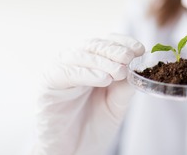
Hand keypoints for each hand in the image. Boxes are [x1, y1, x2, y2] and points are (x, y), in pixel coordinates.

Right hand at [33, 34, 144, 154]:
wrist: (75, 151)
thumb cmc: (94, 125)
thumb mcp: (116, 103)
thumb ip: (125, 85)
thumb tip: (137, 66)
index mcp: (92, 62)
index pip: (107, 43)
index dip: (123, 42)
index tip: (140, 48)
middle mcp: (75, 62)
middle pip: (94, 45)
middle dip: (114, 50)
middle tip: (130, 57)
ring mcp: (59, 71)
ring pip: (80, 55)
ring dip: (102, 61)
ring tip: (120, 71)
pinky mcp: (47, 84)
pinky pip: (65, 73)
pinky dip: (86, 73)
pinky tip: (103, 79)